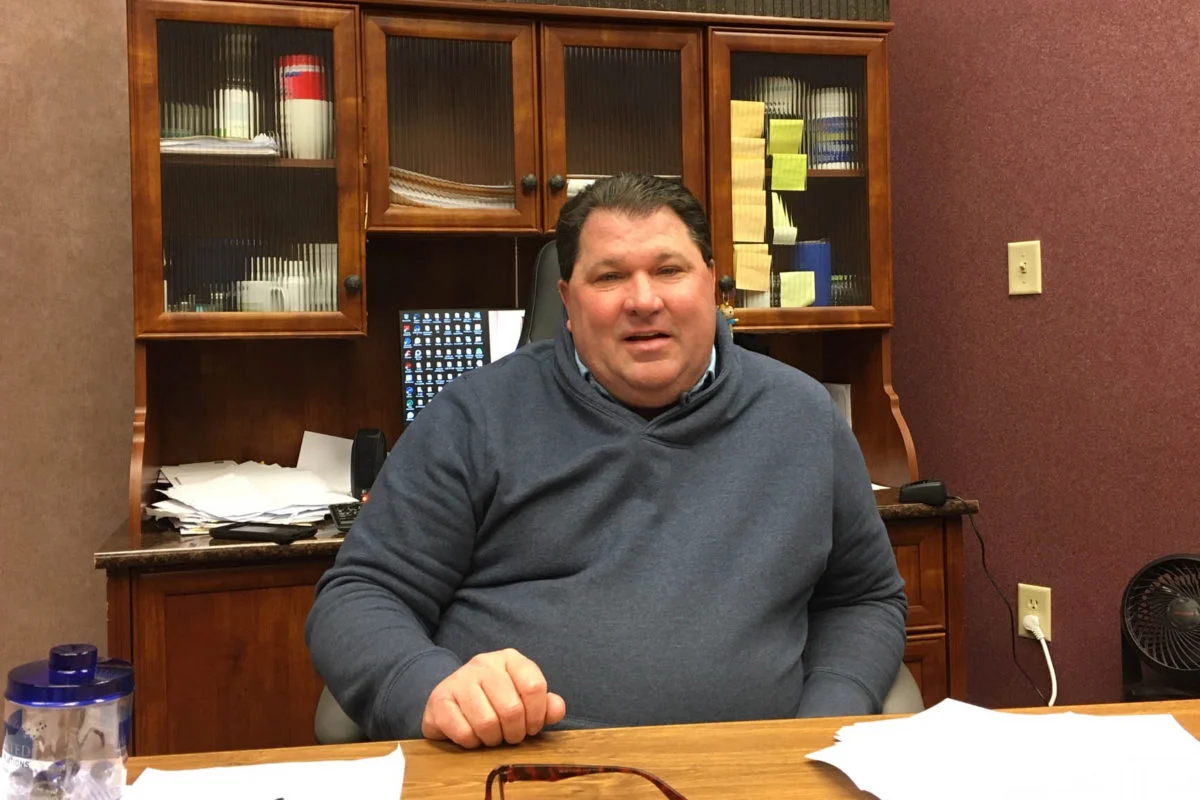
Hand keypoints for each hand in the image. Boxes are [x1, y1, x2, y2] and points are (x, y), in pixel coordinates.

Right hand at [421, 648, 566, 747]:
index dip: (537, 715)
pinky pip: (463, 732)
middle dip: (515, 732)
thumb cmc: (492, 700)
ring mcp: (459, 680)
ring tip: (491, 736)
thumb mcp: (521, 698)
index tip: (531, 726)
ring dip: (493, 739)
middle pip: (512, 709)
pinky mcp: (440, 700)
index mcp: (509, 659)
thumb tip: (557, 709)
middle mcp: (484, 664)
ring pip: (487, 722)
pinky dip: (472, 742)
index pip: (534, 686)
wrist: (449, 698)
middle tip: (510, 735)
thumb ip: (544, 704)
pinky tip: (472, 735)